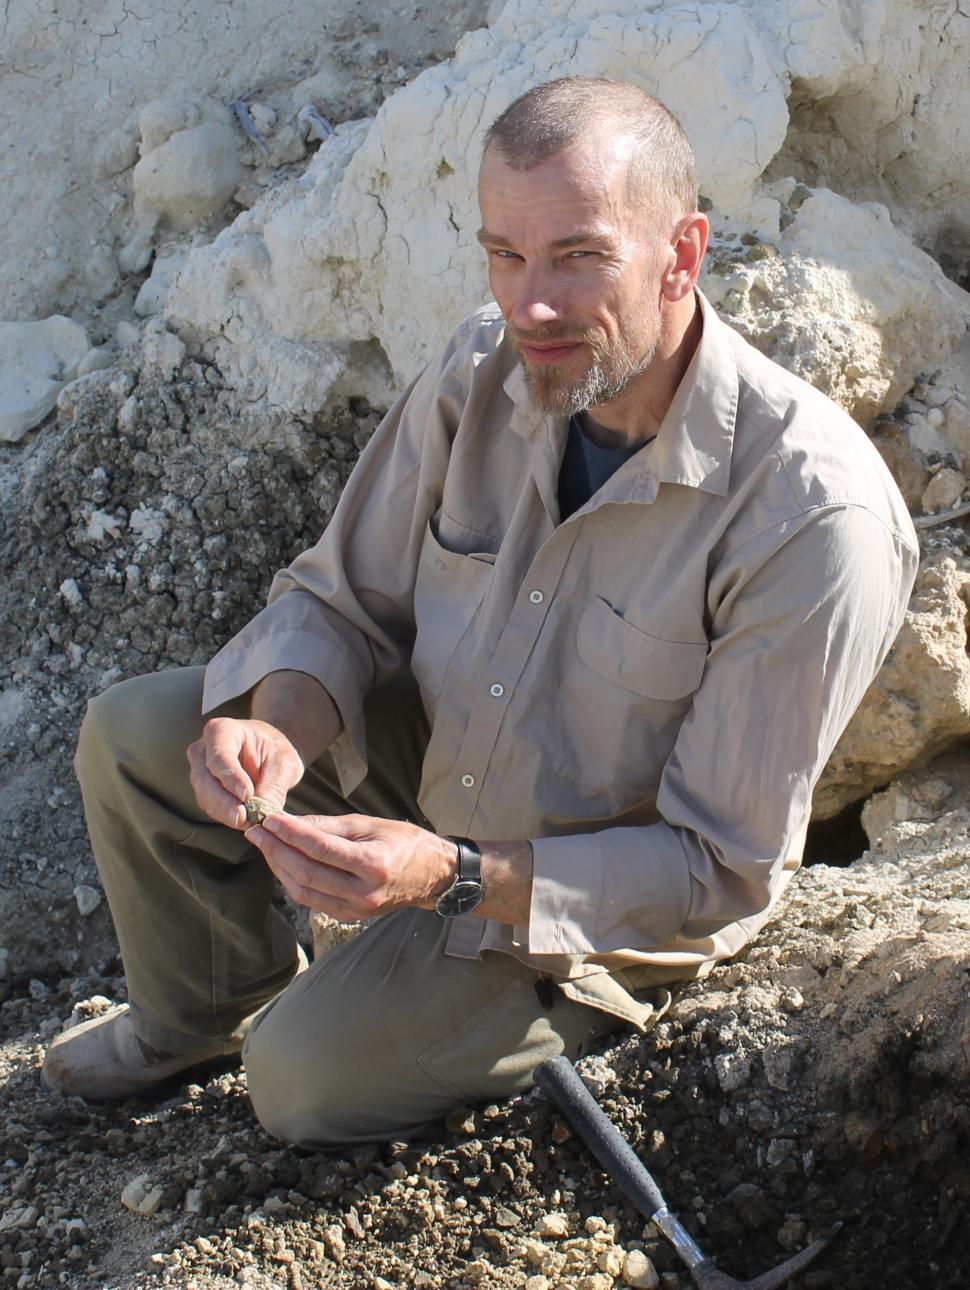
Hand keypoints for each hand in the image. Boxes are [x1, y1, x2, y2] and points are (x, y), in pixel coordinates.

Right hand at [187, 717, 305, 829]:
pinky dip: (226, 815)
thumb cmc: (276, 750)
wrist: (269, 752)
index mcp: (221, 730)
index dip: (231, 777)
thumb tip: (263, 813)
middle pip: (206, 779)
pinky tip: (244, 821)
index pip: (220, 756)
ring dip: (225, 812)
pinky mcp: (203, 790)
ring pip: (205, 796)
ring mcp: (199, 770)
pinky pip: (210, 806)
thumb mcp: (284, 763)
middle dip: (224, 802)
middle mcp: (203, 749)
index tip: (246, 795)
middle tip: (243, 818)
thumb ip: (273, 786)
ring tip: (249, 821)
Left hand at [244, 812, 456, 920]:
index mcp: (373, 864)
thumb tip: (291, 822)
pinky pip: (312, 900)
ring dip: (279, 867)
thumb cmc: (405, 843)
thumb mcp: (370, 824)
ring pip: (303, 891)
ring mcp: (356, 908)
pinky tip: (283, 863)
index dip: (289, 833)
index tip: (268, 819)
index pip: (320, 848)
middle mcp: (364, 891)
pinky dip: (293, 881)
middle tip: (256, 831)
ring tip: (265, 845)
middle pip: (306, 873)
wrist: (433, 877)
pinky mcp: (350, 916)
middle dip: (275, 850)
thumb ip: (329, 826)